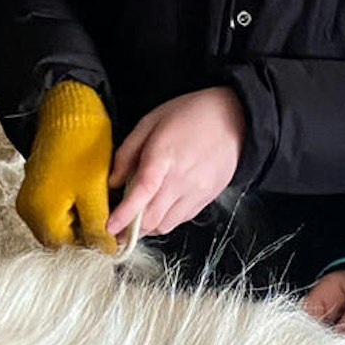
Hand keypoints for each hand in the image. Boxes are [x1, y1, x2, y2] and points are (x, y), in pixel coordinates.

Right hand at [16, 81, 116, 253]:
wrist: (66, 111)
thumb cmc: (79, 146)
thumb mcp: (94, 191)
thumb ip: (99, 226)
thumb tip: (107, 249)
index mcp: (41, 213)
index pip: (70, 246)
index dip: (95, 242)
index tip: (116, 233)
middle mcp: (30, 209)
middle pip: (63, 236)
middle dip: (88, 230)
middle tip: (112, 217)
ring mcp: (32, 197)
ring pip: (62, 221)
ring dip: (83, 217)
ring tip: (103, 202)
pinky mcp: (38, 185)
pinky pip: (57, 206)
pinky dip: (75, 204)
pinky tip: (91, 191)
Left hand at [108, 88, 244, 239]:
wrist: (235, 119)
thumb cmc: (190, 115)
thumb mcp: (150, 122)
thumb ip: (127, 152)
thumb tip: (114, 182)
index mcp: (164, 157)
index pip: (142, 192)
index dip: (124, 214)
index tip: (109, 227)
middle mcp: (181, 179)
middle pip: (151, 219)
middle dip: (128, 230)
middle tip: (115, 228)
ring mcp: (196, 192)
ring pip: (164, 225)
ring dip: (146, 227)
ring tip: (136, 217)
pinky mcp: (206, 199)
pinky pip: (180, 220)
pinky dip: (164, 220)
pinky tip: (159, 207)